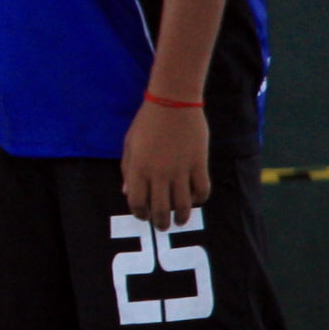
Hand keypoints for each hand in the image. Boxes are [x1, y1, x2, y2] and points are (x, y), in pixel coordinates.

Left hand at [121, 98, 209, 227]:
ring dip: (181, 217)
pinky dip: (199, 199)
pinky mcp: (199, 164)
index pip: (137, 202)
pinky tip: (195, 200)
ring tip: (180, 220)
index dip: (140, 213)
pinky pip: (201, 190)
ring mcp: (180, 170)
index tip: (144, 216)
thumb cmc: (147, 122)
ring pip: (182, 204)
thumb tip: (127, 192)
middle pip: (160, 208)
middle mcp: (158, 174)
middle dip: (160, 222)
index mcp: (138, 169)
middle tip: (163, 226)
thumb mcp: (129, 145)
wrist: (172, 103)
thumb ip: (128, 170)